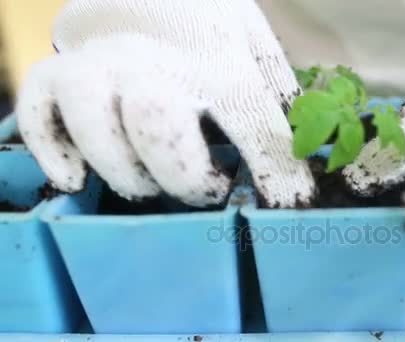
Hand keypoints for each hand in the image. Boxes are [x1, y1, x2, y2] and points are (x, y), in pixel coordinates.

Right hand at [16, 0, 315, 207]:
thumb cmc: (204, 19)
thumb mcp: (251, 39)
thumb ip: (276, 84)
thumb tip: (305, 137)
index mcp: (215, 56)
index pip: (253, 121)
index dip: (278, 170)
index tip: (292, 203)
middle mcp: (152, 61)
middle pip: (160, 126)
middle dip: (185, 176)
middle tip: (207, 189)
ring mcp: (99, 65)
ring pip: (96, 125)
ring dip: (124, 172)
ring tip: (145, 186)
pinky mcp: (56, 74)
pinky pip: (39, 115)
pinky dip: (52, 152)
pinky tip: (74, 178)